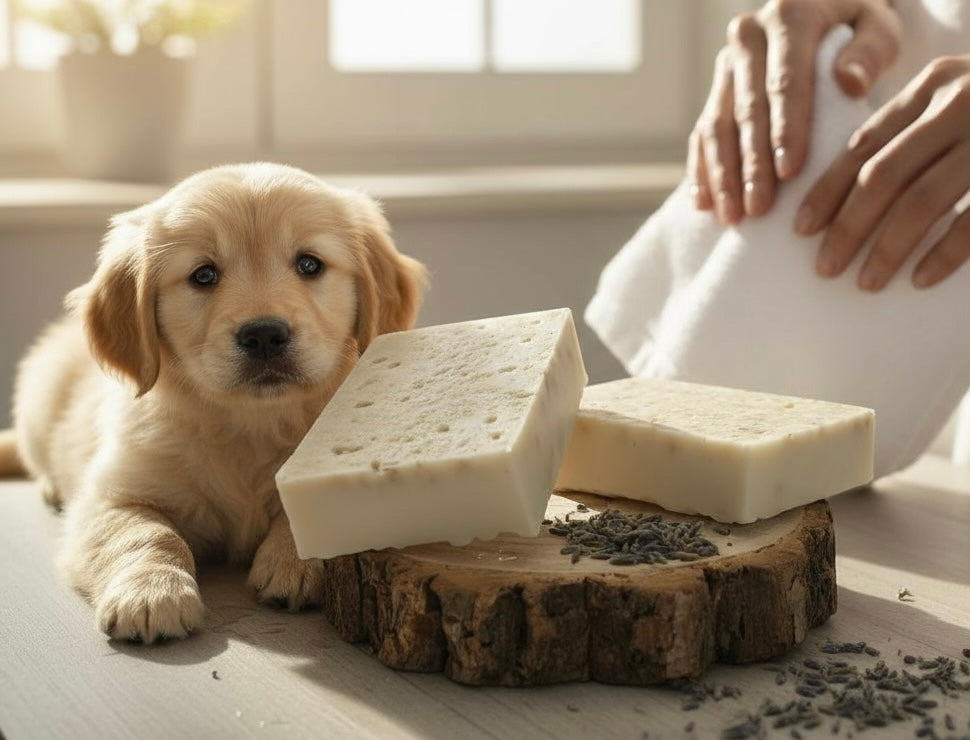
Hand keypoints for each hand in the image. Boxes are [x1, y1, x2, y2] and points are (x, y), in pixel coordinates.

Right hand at [688, 0, 899, 224]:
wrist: (828, 11)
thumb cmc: (861, 27)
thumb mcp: (880, 26)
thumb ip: (871, 50)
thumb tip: (851, 81)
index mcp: (789, 14)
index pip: (784, 80)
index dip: (785, 128)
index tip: (788, 172)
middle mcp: (748, 36)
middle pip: (745, 109)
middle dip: (750, 163)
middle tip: (757, 208)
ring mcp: (726, 65)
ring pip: (716, 125)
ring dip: (722, 175)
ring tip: (731, 216)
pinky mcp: (715, 90)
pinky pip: (701, 134)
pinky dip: (702, 170)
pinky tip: (705, 204)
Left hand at [797, 56, 969, 289]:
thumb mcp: (956, 102)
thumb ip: (911, 131)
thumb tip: (845, 191)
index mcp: (933, 86)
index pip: (862, 146)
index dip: (827, 190)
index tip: (800, 230)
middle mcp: (960, 101)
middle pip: (882, 176)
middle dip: (846, 227)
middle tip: (824, 268)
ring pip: (922, 200)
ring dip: (887, 247)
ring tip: (864, 282)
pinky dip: (944, 252)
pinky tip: (920, 279)